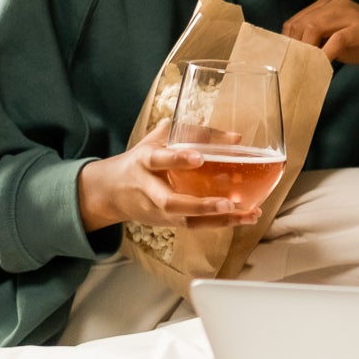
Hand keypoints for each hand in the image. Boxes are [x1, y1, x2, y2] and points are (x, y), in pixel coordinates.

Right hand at [76, 121, 262, 231]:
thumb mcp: (158, 139)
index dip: (177, 159)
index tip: (198, 157)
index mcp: (144, 162)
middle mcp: (149, 190)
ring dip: (219, 219)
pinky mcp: (168, 223)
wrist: (110, 191)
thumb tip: (235, 137)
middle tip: (227, 202)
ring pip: (187, 220)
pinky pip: (195, 226)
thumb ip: (194, 133)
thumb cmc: (140, 160)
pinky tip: (245, 217)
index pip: (159, 160)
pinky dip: (221, 223)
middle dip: (200, 205)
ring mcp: (158, 211)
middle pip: (171, 202)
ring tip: (248, 213)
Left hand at [283, 0, 358, 67]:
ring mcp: (348, 13)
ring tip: (306, 66)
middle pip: (302, 23)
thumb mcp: (333, 39)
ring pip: (315, 27)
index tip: (285, 60)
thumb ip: (315, 41)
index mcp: (325, 5)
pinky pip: (337, 38)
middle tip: (294, 66)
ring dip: (307, 49)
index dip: (287, 41)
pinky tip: (324, 64)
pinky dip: (327, 53)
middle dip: (295, 46)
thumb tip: (293, 54)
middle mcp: (334, 4)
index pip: (295, 20)